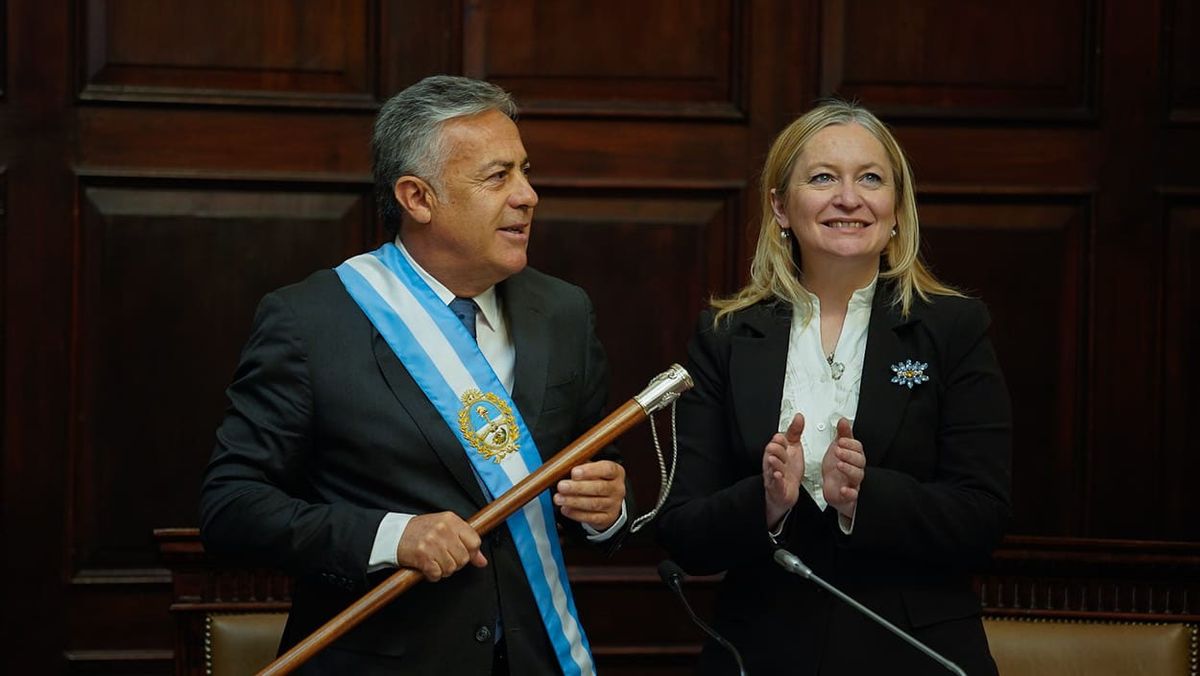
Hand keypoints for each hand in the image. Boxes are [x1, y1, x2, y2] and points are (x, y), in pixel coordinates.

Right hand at [396, 512, 486, 581]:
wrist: (393, 535)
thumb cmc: (421, 531)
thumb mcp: (446, 529)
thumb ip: (466, 543)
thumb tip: (482, 561)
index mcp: (451, 520)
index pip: (475, 541)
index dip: (470, 552)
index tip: (461, 553)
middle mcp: (443, 529)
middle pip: (464, 558)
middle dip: (455, 563)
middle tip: (444, 558)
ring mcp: (432, 542)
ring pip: (451, 568)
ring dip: (443, 569)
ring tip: (435, 561)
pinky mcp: (422, 556)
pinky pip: (437, 574)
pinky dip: (432, 575)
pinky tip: (427, 567)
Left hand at [554, 460, 625, 529]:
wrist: (609, 502)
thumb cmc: (597, 481)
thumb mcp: (593, 470)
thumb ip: (582, 467)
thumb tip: (564, 467)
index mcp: (616, 473)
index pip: (607, 469)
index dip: (590, 470)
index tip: (574, 472)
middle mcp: (617, 488)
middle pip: (599, 488)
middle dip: (578, 487)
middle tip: (562, 486)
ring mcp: (614, 505)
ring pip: (594, 504)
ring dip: (574, 501)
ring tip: (559, 498)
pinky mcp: (607, 518)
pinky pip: (591, 517)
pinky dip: (576, 514)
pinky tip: (565, 509)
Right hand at [763, 412, 805, 526]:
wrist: (786, 491)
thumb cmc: (788, 469)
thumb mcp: (793, 447)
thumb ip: (795, 431)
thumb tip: (799, 416)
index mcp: (777, 451)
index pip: (776, 441)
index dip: (780, 439)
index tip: (784, 438)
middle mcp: (774, 462)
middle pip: (772, 453)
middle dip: (777, 449)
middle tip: (782, 448)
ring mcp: (774, 475)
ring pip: (772, 467)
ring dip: (774, 463)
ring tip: (777, 460)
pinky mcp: (777, 488)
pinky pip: (775, 483)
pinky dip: (777, 480)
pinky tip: (779, 475)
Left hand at [822, 417, 865, 518]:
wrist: (834, 490)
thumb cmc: (837, 469)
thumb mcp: (838, 449)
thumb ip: (842, 435)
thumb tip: (843, 420)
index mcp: (854, 457)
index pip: (858, 448)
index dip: (850, 444)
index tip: (841, 440)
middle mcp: (856, 469)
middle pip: (860, 461)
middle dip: (849, 455)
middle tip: (837, 451)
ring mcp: (853, 482)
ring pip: (857, 476)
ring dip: (848, 469)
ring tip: (839, 465)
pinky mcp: (849, 496)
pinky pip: (853, 495)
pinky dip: (849, 493)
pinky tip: (844, 489)